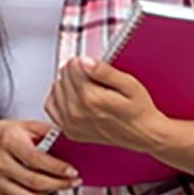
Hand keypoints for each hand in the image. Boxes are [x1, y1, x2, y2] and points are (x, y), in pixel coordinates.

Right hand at [0, 119, 79, 194]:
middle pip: (34, 182)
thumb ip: (46, 130)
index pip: (35, 159)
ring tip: (56, 186)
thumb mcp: (24, 125)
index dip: (57, 168)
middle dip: (59, 184)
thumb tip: (69, 138)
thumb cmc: (5, 135)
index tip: (73, 171)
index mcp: (8, 142)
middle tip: (73, 182)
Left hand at [45, 56, 169, 153]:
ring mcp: (71, 124)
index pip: (72, 65)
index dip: (83, 61)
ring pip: (56, 89)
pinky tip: (72, 97)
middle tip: (92, 76)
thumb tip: (85, 61)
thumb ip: (105, 71)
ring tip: (85, 86)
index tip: (93, 66)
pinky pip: (51, 107)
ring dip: (67, 83)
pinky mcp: (69, 130)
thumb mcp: (129, 84)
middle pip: (63, 76)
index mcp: (91, 98)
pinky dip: (58, 98)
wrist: (142, 134)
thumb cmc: (138, 110)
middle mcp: (77, 112)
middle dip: (76, 71)